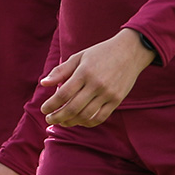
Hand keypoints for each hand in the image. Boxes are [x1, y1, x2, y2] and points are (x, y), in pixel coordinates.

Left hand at [39, 28, 155, 126]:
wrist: (130, 51)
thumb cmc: (101, 53)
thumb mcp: (80, 56)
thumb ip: (61, 70)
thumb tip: (43, 83)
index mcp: (84, 72)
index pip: (64, 94)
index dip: (51, 104)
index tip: (44, 109)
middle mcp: (96, 84)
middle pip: (73, 108)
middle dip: (58, 116)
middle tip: (49, 119)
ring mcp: (108, 93)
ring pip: (85, 115)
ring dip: (70, 121)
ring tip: (62, 121)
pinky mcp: (116, 100)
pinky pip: (100, 117)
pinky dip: (87, 122)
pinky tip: (79, 121)